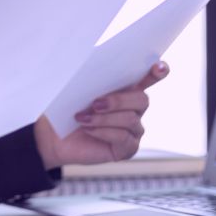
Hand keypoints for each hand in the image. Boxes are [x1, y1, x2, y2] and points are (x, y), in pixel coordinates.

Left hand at [34, 61, 168, 169]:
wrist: (55, 136)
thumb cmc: (67, 107)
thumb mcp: (77, 89)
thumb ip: (93, 78)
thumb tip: (99, 66)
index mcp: (126, 89)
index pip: (148, 78)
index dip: (158, 72)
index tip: (161, 67)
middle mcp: (135, 109)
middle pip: (142, 99)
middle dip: (119, 100)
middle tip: (95, 103)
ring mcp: (134, 130)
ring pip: (131, 120)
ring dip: (104, 118)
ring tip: (82, 118)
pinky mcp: (127, 149)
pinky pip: (123, 138)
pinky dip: (102, 132)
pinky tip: (88, 130)